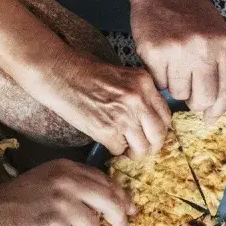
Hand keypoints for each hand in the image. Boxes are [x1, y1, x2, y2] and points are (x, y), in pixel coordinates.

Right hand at [0, 158, 131, 225]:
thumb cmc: (14, 204)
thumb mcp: (47, 183)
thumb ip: (77, 188)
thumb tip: (113, 204)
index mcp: (66, 168)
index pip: (106, 181)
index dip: (121, 197)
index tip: (130, 209)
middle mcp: (67, 181)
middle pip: (110, 201)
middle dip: (119, 217)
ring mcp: (62, 202)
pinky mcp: (54, 225)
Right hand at [41, 52, 170, 158]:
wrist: (59, 73)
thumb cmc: (86, 72)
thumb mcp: (123, 75)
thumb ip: (140, 93)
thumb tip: (151, 119)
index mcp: (144, 83)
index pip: (166, 116)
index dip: (160, 130)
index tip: (152, 134)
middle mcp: (138, 99)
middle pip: (159, 135)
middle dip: (152, 146)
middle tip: (142, 148)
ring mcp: (123, 115)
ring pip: (142, 147)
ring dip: (134, 153)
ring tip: (126, 149)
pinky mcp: (106, 130)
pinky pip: (119, 150)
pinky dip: (115, 150)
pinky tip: (108, 141)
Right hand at [131, 0, 225, 121]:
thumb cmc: (189, 10)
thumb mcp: (216, 32)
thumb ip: (219, 63)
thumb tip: (214, 104)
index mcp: (224, 44)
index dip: (218, 109)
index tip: (210, 118)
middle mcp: (204, 48)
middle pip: (203, 98)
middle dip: (195, 103)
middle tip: (188, 94)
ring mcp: (179, 50)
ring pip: (179, 93)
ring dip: (175, 86)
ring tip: (172, 64)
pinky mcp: (155, 52)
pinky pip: (159, 82)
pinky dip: (158, 76)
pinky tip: (160, 58)